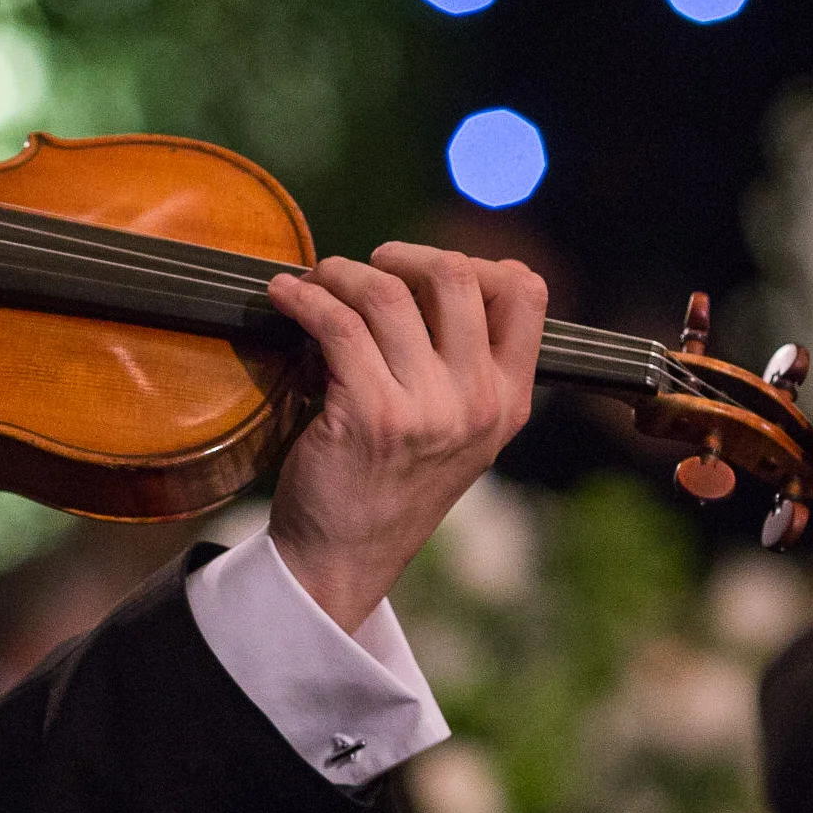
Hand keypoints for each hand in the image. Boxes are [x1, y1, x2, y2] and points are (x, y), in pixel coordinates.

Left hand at [263, 242, 546, 631]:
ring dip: (341, 273)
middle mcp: (477, 402)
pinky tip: (285, 298)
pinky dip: (305, 298)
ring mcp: (426, 409)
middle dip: (401, 256)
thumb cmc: (388, 484)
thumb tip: (426, 276)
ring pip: (389, 294)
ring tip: (316, 280)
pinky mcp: (368, 414)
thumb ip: (460, 366)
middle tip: (364, 268)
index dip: (475, 261)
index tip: (424, 269)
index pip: (527, 294)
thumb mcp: (455, 432)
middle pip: (455, 276)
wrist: (344, 557)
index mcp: (508, 400)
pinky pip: (337, 325)